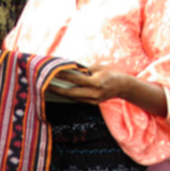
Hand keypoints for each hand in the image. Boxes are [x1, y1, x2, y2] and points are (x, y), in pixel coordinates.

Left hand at [49, 65, 166, 117]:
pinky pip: (77, 99)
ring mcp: (93, 100)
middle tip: (45, 85)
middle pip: (71, 93)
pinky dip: (68, 95)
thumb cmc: (111, 73)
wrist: (123, 86)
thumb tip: (69, 68)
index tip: (53, 73)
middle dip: (58, 89)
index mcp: (96, 82)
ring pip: (73, 98)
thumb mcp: (99, 67)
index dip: (64, 77)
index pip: (76, 80)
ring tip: (49, 88)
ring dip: (60, 94)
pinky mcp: (92, 103)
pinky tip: (59, 92)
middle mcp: (94, 93)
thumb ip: (84, 69)